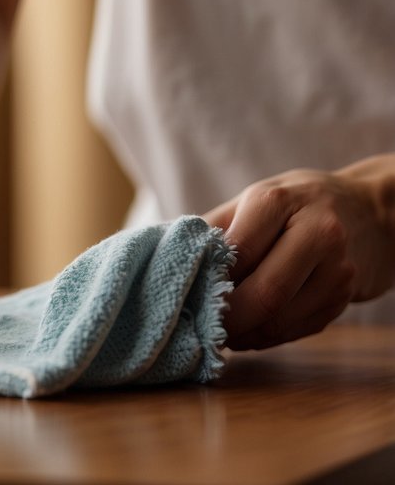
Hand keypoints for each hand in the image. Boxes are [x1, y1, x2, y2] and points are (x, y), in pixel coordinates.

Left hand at [204, 166, 394, 350]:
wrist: (372, 210)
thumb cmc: (298, 203)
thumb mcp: (255, 199)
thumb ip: (214, 226)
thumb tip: (163, 250)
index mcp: (278, 200)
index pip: (237, 251)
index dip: (211, 280)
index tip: (188, 294)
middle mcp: (316, 232)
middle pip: (264, 292)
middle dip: (228, 319)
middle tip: (203, 327)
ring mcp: (338, 267)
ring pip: (284, 318)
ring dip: (246, 335)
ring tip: (221, 335)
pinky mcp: (346, 295)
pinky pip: (301, 328)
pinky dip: (268, 337)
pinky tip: (249, 333)